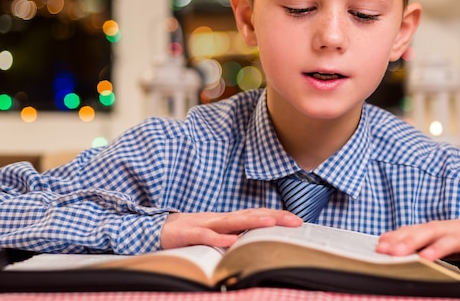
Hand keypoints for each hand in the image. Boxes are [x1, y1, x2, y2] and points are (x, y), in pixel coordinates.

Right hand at [160, 208, 302, 248]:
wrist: (161, 229)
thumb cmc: (193, 233)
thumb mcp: (218, 234)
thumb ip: (236, 236)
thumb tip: (258, 244)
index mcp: (229, 220)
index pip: (257, 215)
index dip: (277, 216)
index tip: (298, 221)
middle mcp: (221, 219)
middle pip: (251, 215)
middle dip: (274, 217)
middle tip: (295, 221)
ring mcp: (206, 225)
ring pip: (232, 222)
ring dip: (252, 222)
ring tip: (271, 223)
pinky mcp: (190, 234)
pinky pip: (207, 237)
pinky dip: (219, 238)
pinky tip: (232, 241)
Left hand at [375, 216, 459, 265]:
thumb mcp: (438, 237)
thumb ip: (415, 240)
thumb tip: (386, 245)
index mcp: (436, 229)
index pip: (413, 230)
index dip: (396, 238)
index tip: (380, 247)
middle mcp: (450, 229)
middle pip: (429, 233)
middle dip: (410, 241)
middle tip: (395, 252)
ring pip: (454, 240)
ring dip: (439, 248)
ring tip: (426, 257)